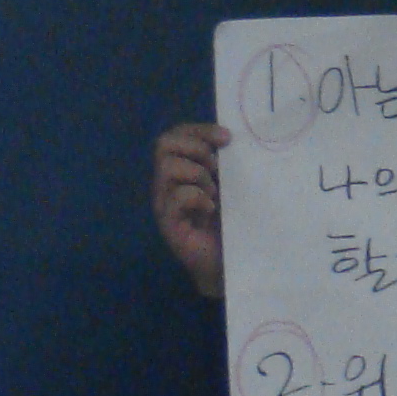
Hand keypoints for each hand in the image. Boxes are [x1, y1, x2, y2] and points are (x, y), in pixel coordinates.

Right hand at [151, 121, 228, 298]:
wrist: (229, 265)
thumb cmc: (230, 224)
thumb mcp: (230, 187)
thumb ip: (226, 164)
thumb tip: (232, 138)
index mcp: (180, 170)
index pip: (176, 135)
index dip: (199, 130)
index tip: (227, 138)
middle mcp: (167, 184)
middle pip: (164, 144)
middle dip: (196, 148)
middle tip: (216, 168)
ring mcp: (165, 204)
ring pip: (168, 167)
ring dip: (197, 174)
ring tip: (214, 193)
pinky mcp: (169, 224)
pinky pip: (176, 197)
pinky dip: (197, 197)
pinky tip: (210, 209)